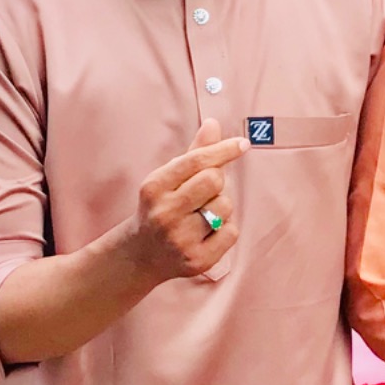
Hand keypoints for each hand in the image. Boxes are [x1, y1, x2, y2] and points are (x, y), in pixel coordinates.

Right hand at [119, 122, 243, 284]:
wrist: (141, 255)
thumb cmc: (161, 207)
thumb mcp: (168, 178)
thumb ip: (193, 153)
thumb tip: (213, 124)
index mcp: (154, 187)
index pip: (196, 160)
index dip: (223, 149)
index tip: (243, 143)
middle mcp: (164, 213)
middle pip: (213, 180)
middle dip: (217, 181)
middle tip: (206, 190)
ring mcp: (180, 239)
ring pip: (225, 206)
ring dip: (221, 206)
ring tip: (202, 214)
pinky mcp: (197, 260)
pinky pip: (231, 232)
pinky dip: (226, 229)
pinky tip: (207, 233)